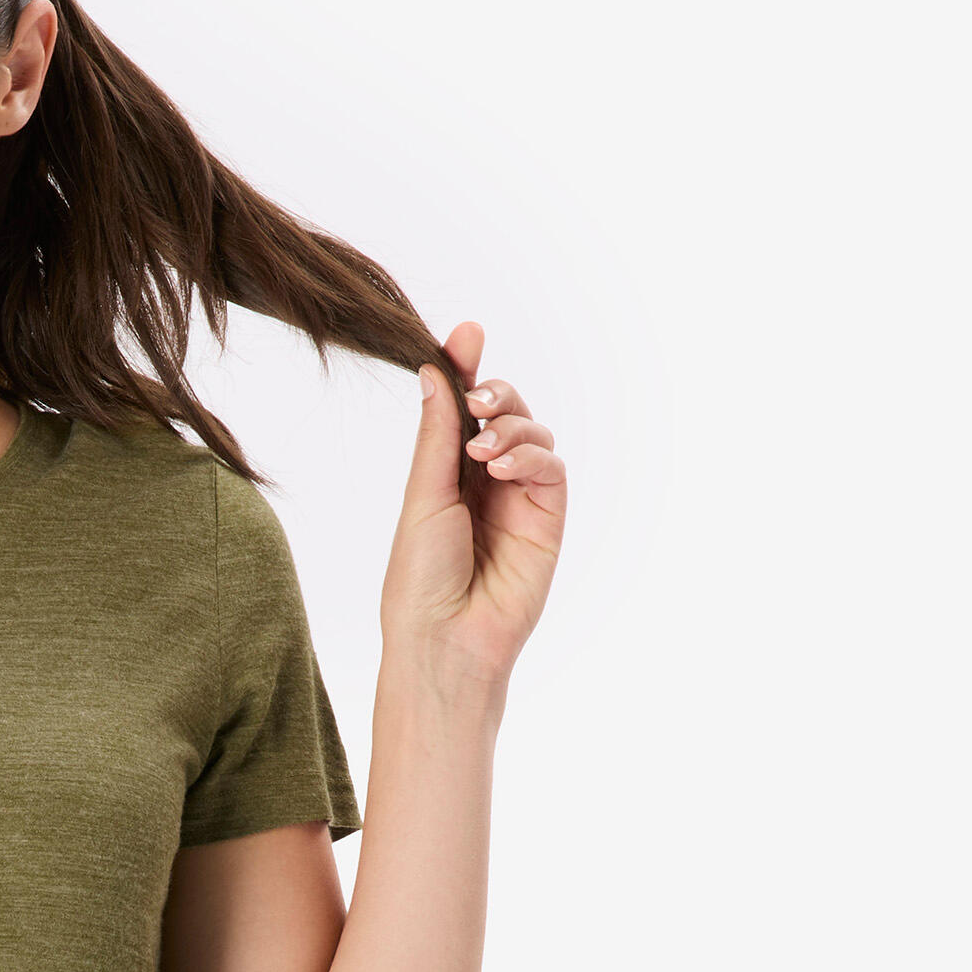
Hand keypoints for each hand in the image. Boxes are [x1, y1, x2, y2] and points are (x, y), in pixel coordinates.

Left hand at [379, 319, 567, 691]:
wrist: (443, 639)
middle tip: (478, 395)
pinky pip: (552, 468)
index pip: (462, 409)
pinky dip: (531, 455)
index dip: (466, 369)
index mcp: (447, 475)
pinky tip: (502, 467)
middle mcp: (486, 482)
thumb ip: (437, 435)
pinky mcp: (548, 519)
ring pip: (534, 434)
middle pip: (505, 413)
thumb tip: (436, 370)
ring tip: (482, 449)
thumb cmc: (419, 579)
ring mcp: (520, 500)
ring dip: (512, 426)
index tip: (466, 332)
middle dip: (495, 391)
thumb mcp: (423, 496)